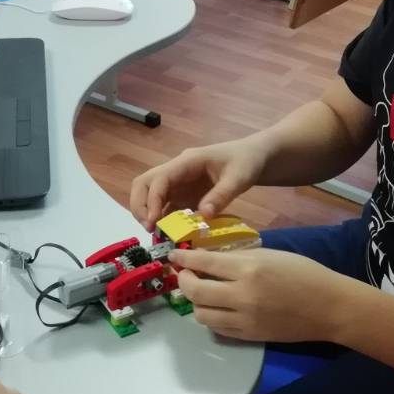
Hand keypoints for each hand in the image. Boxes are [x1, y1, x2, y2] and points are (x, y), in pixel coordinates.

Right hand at [129, 139, 267, 231]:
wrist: (253, 158)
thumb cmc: (246, 162)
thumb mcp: (239, 178)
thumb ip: (221, 195)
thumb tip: (202, 216)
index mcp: (186, 162)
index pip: (159, 179)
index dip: (152, 200)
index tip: (154, 222)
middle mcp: (176, 171)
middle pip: (144, 184)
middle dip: (140, 206)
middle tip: (149, 229)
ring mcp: (178, 183)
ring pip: (150, 195)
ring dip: (148, 214)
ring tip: (157, 236)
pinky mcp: (184, 195)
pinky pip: (165, 207)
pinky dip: (163, 221)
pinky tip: (170, 236)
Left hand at [171, 247, 350, 343]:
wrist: (329, 307)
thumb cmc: (304, 273)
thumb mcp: (271, 254)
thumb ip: (239, 257)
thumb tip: (210, 258)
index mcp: (249, 268)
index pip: (203, 262)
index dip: (184, 259)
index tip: (175, 256)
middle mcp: (242, 295)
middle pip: (195, 291)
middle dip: (183, 280)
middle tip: (184, 274)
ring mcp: (245, 319)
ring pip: (201, 314)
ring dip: (195, 302)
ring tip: (200, 292)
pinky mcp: (249, 335)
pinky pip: (218, 329)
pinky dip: (211, 317)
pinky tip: (216, 308)